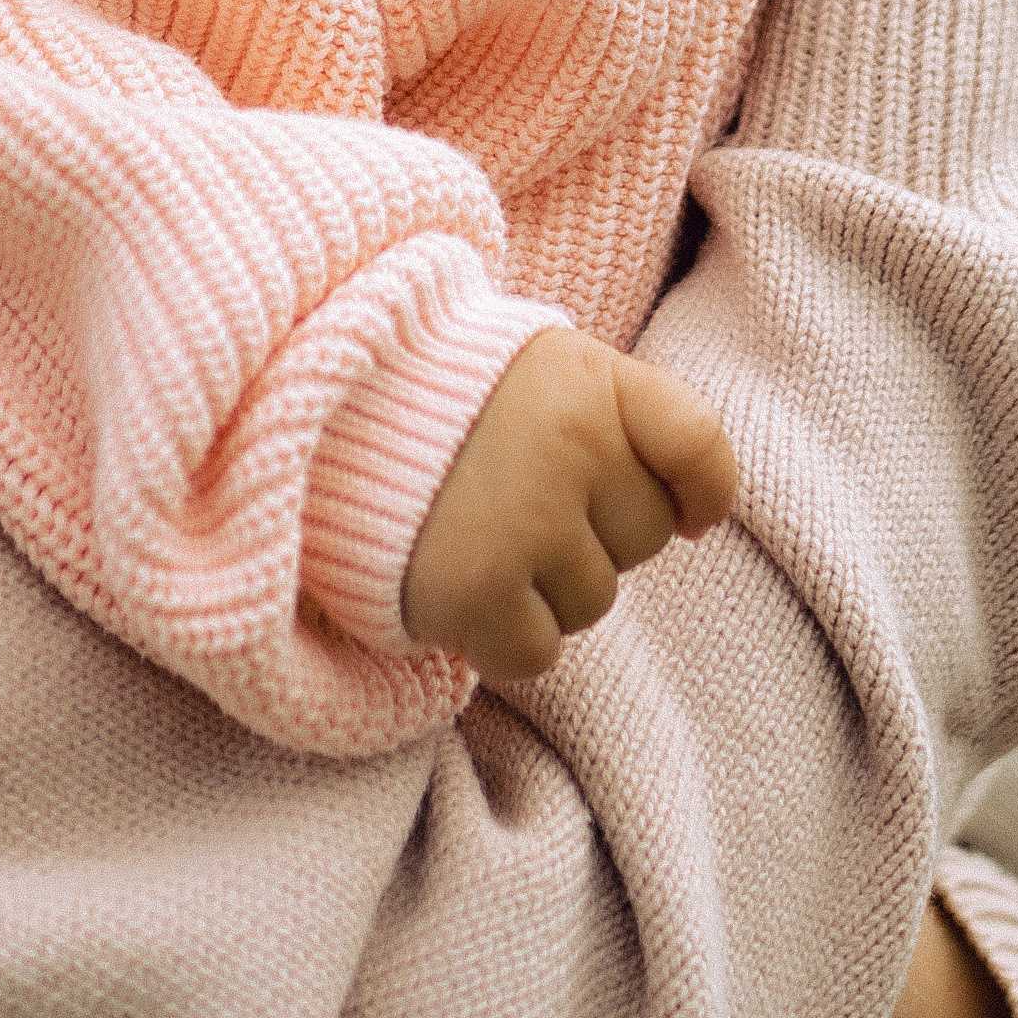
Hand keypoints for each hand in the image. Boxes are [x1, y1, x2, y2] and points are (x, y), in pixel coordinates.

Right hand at [400, 328, 736, 676]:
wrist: (314, 407)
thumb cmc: (435, 394)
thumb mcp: (536, 366)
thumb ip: (617, 417)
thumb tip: (697, 521)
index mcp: (590, 381)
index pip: (698, 446)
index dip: (702, 492)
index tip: (689, 518)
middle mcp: (570, 447)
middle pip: (642, 537)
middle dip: (592, 534)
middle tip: (515, 500)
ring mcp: (524, 520)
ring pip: (592, 601)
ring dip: (543, 586)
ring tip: (476, 535)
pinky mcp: (475, 588)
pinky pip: (538, 652)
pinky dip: (503, 636)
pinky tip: (462, 586)